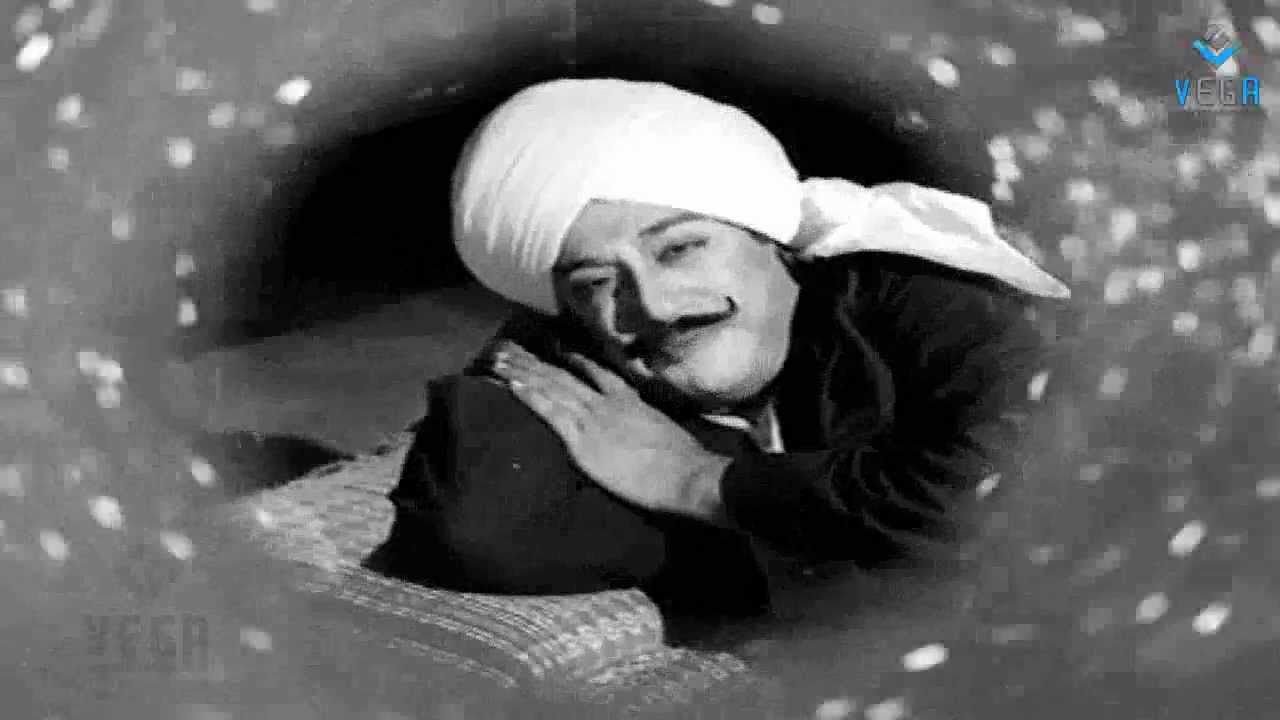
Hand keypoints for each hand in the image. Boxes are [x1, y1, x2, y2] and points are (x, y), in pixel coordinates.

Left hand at [487, 342, 732, 523]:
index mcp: (628, 399)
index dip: (570, 357)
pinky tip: (509, 383)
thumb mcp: (662, 432)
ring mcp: (592, 418)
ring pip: (550, 386)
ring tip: (497, 358)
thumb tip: (636, 431)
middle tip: (508, 346)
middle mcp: (606, 401)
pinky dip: (528, 395)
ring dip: (521, 371)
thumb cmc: (682, 462)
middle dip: (534, 359)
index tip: (552, 344)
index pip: (594, 371)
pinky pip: (549, 411)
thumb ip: (642, 425)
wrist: (686, 475)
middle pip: (563, 373)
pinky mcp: (582, 439)